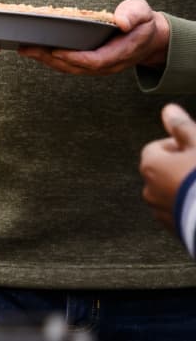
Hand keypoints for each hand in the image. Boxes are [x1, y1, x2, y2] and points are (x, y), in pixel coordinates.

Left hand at [20, 0, 170, 76]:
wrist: (148, 37)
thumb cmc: (142, 21)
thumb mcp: (143, 13)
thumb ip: (134, 15)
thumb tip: (122, 21)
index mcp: (122, 52)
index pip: (96, 60)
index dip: (75, 58)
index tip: (55, 51)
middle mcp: (108, 64)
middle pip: (77, 67)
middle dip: (51, 59)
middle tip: (27, 48)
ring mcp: (98, 67)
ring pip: (70, 68)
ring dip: (46, 61)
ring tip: (25, 49)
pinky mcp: (90, 63)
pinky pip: (68, 65)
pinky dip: (50, 59)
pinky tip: (34, 50)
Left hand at [140, 103, 195, 231]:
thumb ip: (182, 127)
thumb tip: (168, 110)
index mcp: (151, 167)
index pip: (156, 148)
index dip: (177, 145)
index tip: (193, 146)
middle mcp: (150, 190)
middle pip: (163, 171)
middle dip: (182, 167)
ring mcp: (162, 213)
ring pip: (172, 192)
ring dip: (185, 188)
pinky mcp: (177, 231)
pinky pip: (181, 212)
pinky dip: (191, 206)